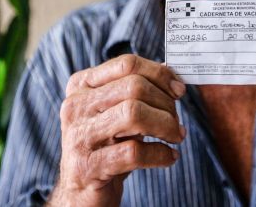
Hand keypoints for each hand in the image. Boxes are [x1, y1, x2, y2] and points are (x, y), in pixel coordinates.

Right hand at [49, 54, 186, 206]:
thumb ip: (135, 90)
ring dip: (165, 125)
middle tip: (176, 122)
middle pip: (134, 87)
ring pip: (133, 114)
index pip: (127, 64)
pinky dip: (160, 154)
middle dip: (165, 103)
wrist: (80, 192)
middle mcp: (76, 106)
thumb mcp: (115, 112)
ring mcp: (80, 136)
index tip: (179, 90)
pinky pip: (134, 152)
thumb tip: (172, 75)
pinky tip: (169, 157)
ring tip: (175, 136)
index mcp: (82, 86)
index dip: (160, 74)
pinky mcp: (89, 166)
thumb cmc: (105, 146)